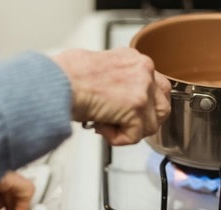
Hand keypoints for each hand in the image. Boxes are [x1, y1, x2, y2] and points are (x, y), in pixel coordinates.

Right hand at [51, 48, 171, 145]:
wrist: (57, 81)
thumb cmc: (65, 75)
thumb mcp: (97, 67)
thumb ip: (116, 80)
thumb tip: (116, 98)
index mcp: (133, 59)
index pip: (155, 85)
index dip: (143, 104)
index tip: (126, 111)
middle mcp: (143, 70)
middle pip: (162, 105)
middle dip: (143, 120)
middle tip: (122, 123)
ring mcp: (142, 89)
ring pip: (152, 124)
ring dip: (130, 130)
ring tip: (107, 125)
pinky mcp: (136, 108)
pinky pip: (135, 136)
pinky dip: (117, 139)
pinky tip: (101, 127)